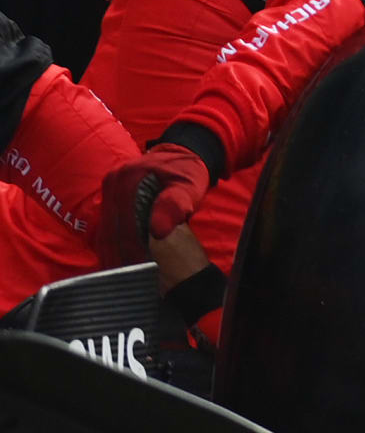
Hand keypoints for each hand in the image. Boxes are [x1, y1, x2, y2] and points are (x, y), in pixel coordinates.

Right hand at [97, 135, 214, 269]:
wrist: (184, 153)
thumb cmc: (188, 172)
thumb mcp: (188, 186)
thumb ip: (175, 204)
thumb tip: (157, 230)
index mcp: (127, 180)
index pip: (124, 222)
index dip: (130, 248)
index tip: (137, 269)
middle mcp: (113, 184)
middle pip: (112, 226)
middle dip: (120, 254)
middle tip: (129, 279)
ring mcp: (110, 190)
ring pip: (107, 227)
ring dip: (113, 251)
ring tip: (123, 276)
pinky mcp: (112, 197)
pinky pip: (109, 224)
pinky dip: (113, 242)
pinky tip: (119, 260)